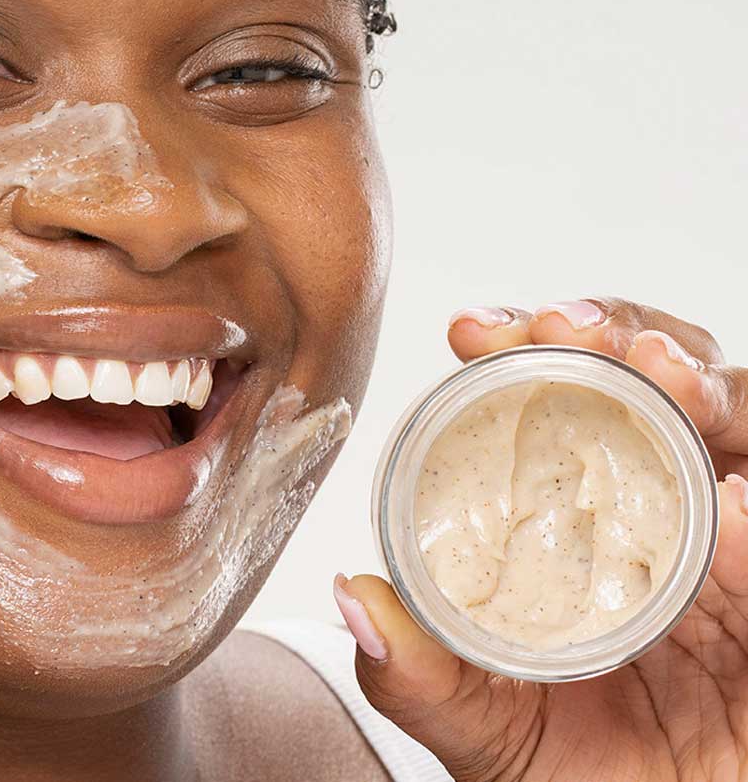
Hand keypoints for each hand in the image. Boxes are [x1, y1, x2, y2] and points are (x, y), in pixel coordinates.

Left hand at [338, 298, 747, 781]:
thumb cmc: (583, 773)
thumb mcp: (487, 730)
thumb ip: (422, 677)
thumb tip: (355, 601)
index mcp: (581, 521)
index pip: (558, 404)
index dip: (518, 352)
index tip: (470, 332)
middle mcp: (661, 512)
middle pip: (653, 382)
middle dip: (612, 331)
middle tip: (563, 327)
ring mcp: (734, 545)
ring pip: (736, 417)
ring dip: (702, 380)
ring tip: (662, 372)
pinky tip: (733, 503)